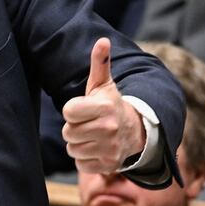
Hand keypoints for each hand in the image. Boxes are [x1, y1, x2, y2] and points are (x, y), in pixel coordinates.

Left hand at [62, 38, 144, 173]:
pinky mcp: (108, 165)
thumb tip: (102, 40)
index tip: (84, 108)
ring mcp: (109, 148)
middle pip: (68, 132)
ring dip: (79, 143)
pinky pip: (80, 163)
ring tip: (92, 135)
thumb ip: (100, 63)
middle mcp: (108, 129)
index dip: (73, 110)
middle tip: (89, 123)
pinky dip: (85, 158)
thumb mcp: (104, 84)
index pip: (68, 111)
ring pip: (72, 148)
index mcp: (104, 108)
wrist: (136, 131)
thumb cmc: (111, 105)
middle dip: (75, 127)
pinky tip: (96, 148)